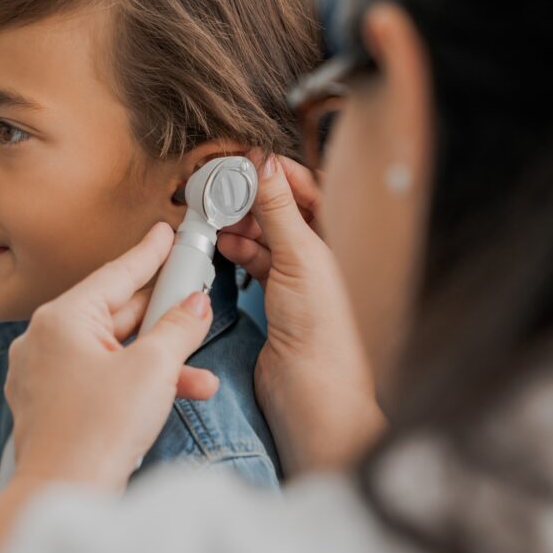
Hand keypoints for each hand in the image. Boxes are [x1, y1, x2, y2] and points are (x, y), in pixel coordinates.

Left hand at [4, 223, 215, 490]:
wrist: (65, 493)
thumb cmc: (97, 432)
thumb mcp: (153, 368)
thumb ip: (178, 328)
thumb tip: (194, 305)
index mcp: (60, 318)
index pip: (115, 274)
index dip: (148, 252)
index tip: (165, 232)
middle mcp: (45, 340)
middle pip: (114, 312)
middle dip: (161, 314)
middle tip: (192, 294)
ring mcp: (46, 373)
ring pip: (112, 350)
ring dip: (158, 358)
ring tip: (200, 369)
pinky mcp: (54, 403)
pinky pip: (101, 376)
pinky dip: (136, 381)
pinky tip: (176, 392)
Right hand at [218, 154, 384, 474]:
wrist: (311, 391)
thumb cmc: (320, 329)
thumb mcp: (300, 256)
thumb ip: (279, 208)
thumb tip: (264, 162)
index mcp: (337, 235)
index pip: (305, 185)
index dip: (274, 170)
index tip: (241, 161)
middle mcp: (319, 251)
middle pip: (281, 207)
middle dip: (250, 195)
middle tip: (219, 188)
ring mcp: (296, 275)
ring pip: (264, 233)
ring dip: (239, 222)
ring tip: (215, 216)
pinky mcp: (274, 297)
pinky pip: (253, 260)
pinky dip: (236, 249)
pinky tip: (221, 244)